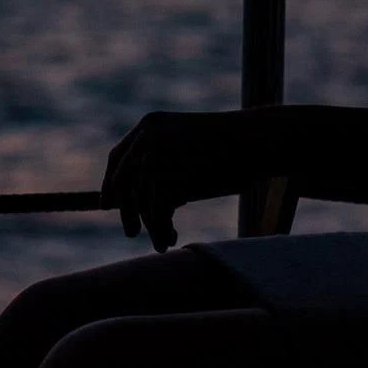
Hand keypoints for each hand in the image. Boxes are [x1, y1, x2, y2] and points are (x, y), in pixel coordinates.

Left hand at [99, 109, 254, 248]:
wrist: (259, 140)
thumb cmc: (235, 147)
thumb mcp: (190, 147)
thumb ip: (165, 165)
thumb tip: (142, 201)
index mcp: (150, 125)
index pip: (117, 157)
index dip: (111, 183)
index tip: (108, 204)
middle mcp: (146, 139)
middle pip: (123, 183)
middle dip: (126, 211)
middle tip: (131, 233)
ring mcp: (156, 157)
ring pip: (140, 202)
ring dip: (150, 227)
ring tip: (162, 242)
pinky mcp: (170, 178)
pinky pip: (156, 213)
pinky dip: (161, 231)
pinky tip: (172, 240)